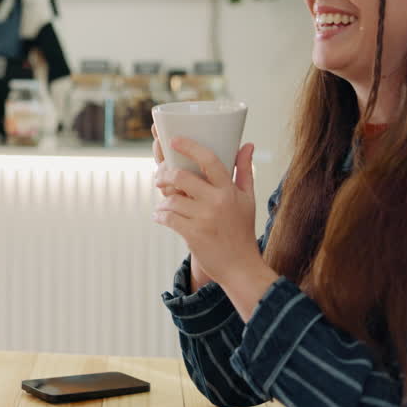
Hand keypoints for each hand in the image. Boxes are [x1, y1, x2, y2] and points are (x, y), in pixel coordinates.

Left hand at [153, 136, 261, 287]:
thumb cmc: (242, 230)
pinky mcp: (193, 234)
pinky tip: (160, 216)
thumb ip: (244, 170)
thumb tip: (247, 144)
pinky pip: (167, 218)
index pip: (210, 160)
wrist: (241, 266)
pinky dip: (159, 216)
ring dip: (162, 201)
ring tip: (163, 205)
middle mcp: (217, 201)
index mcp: (229, 190)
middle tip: (159, 178)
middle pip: (182, 177)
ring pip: (171, 199)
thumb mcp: (248, 199)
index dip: (190, 147)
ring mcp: (204, 218)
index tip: (173, 140)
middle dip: (164, 175)